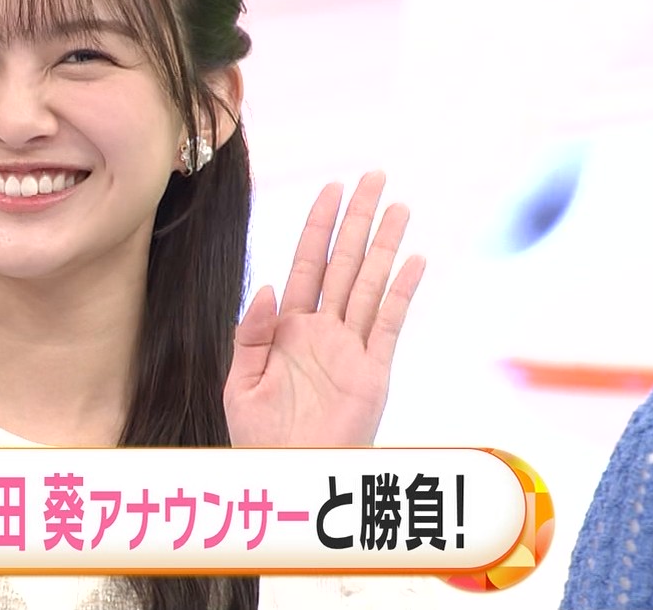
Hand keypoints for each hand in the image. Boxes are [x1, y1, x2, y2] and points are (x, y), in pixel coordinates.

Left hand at [225, 171, 424, 446]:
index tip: (331, 187)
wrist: (284, 478)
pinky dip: (401, 292)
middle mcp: (323, 331)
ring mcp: (351, 349)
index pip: (307, 264)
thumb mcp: (240, 381)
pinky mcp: (374, 373)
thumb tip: (268, 286)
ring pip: (371, 284)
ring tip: (398, 205)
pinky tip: (413, 259)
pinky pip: (389, 325)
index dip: (319, 226)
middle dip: (357, 219)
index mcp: (287, 328)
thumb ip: (251, 333)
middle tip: (374, 175)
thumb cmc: (258, 437)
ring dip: (384, 245)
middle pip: (344, 263)